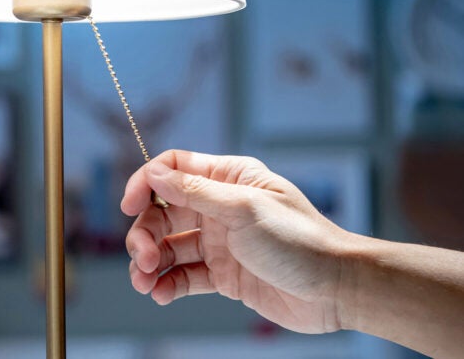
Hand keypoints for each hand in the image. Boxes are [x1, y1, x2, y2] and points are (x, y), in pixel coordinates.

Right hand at [121, 150, 352, 333]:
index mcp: (228, 179)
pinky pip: (185, 276)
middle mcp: (219, 208)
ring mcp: (220, 242)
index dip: (146, 183)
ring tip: (145, 283)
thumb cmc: (299, 240)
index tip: (128, 205)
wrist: (335, 289)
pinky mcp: (223, 275)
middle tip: (142, 258)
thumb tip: (154, 173)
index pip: (174, 169)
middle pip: (164, 212)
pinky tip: (160, 294)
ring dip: (150, 263)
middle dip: (146, 233)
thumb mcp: (243, 209)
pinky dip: (167, 285)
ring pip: (169, 246)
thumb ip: (195, 191)